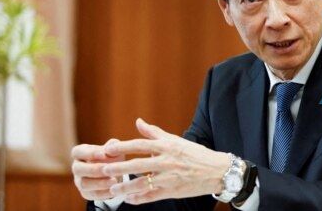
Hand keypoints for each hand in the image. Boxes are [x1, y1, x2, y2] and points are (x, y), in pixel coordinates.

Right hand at [72, 138, 124, 200]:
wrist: (113, 172)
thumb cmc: (112, 156)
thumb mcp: (113, 150)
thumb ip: (113, 146)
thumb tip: (112, 145)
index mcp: (80, 153)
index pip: (78, 152)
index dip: (90, 153)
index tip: (104, 154)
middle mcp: (77, 167)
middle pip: (78, 169)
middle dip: (94, 169)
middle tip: (108, 169)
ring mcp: (79, 181)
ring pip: (84, 184)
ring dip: (99, 183)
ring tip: (114, 180)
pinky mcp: (85, 193)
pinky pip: (92, 194)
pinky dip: (104, 193)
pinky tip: (115, 190)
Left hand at [100, 118, 230, 204]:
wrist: (217, 170)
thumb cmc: (195, 153)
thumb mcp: (176, 140)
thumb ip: (155, 132)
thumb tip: (138, 122)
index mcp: (168, 147)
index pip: (141, 145)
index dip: (123, 147)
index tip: (108, 149)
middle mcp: (168, 161)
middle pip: (138, 165)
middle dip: (120, 168)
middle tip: (104, 169)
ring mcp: (170, 177)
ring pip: (143, 184)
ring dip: (126, 188)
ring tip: (113, 190)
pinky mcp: (173, 191)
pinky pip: (152, 196)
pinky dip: (139, 199)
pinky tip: (129, 199)